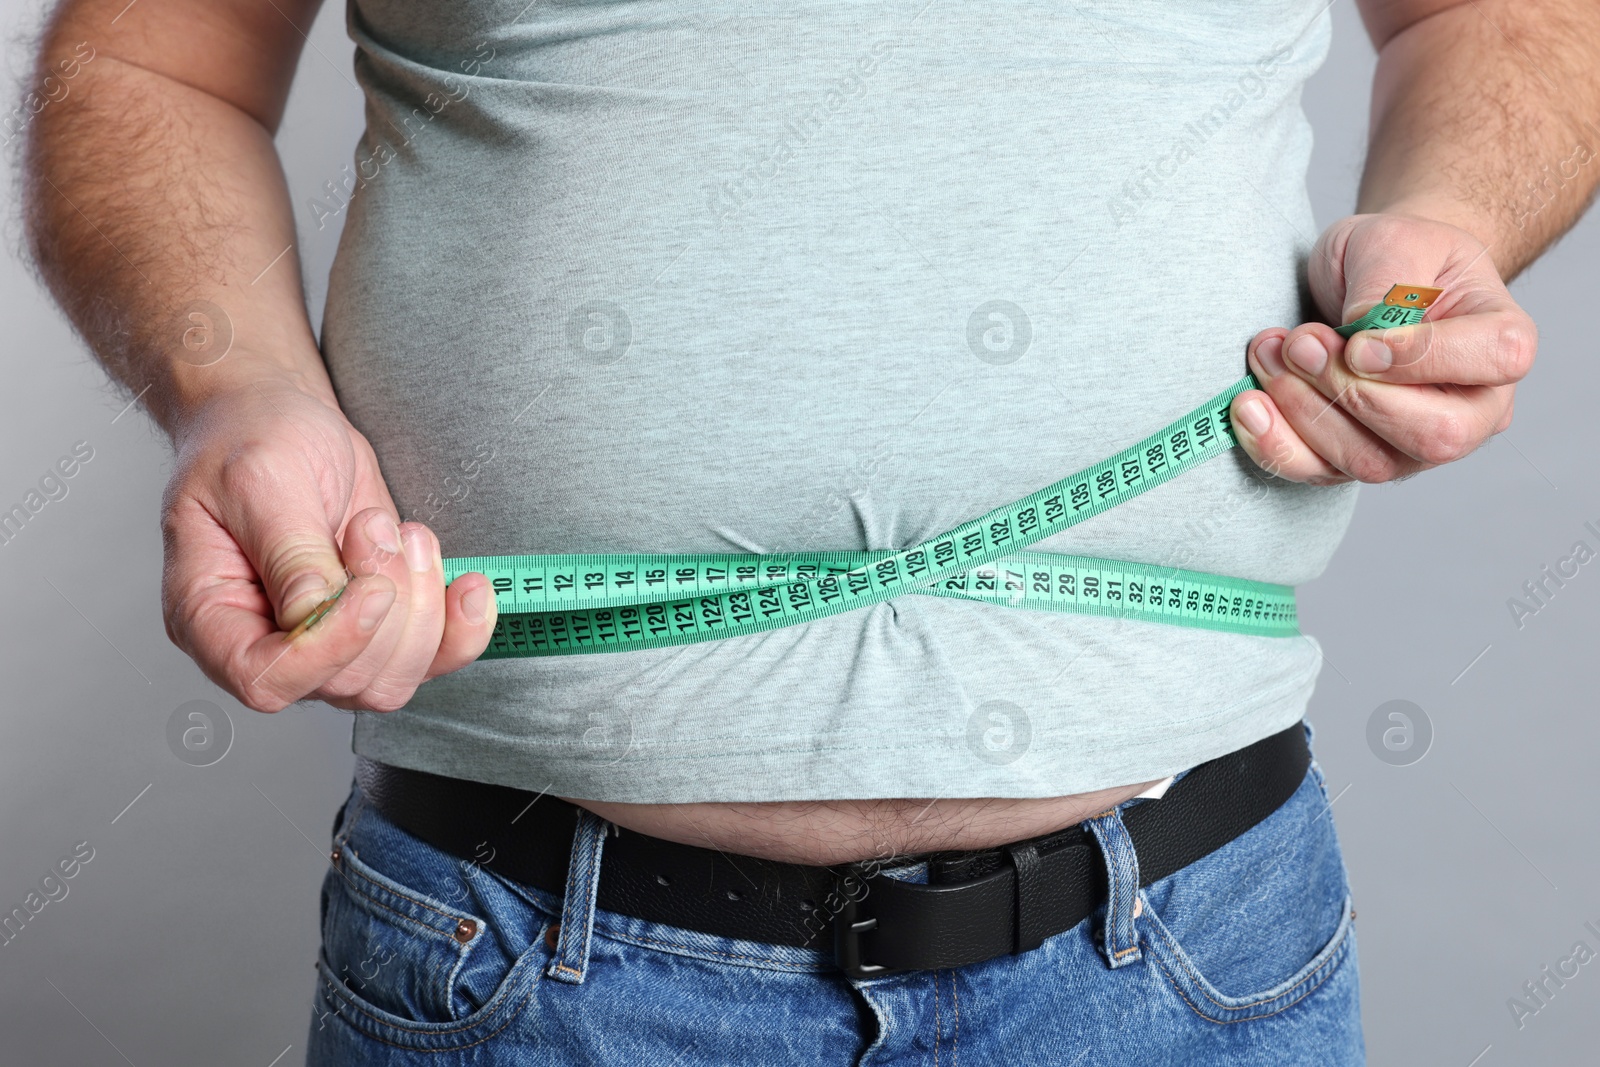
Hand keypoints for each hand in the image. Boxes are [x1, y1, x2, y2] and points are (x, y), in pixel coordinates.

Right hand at [160, 377, 496, 712]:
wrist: (283, 417)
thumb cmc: (248, 440)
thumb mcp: (260, 481)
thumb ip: (290, 553)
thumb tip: (316, 613)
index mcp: (211, 616)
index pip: (267, 680)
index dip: (330, 650)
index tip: (370, 590)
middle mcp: (268, 641)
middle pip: (346, 682)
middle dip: (387, 605)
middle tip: (375, 526)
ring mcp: (327, 640)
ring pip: (393, 677)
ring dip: (422, 606)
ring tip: (402, 533)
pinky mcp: (377, 625)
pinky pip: (432, 660)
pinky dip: (462, 629)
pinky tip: (468, 586)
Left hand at [1228, 212, 1535, 483]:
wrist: (1368, 279)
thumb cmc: (1395, 257)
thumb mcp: (1394, 239)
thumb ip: (1386, 280)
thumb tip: (1357, 333)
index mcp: (1502, 343)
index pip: (1493, 361)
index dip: (1419, 357)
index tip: (1357, 339)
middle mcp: (1474, 408)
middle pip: (1434, 434)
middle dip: (1350, 392)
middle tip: (1300, 343)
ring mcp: (1419, 444)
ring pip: (1370, 461)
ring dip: (1304, 410)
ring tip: (1269, 354)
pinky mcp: (1364, 458)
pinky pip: (1322, 474)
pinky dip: (1277, 445)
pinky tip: (1249, 406)